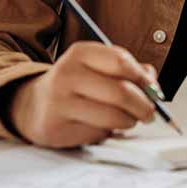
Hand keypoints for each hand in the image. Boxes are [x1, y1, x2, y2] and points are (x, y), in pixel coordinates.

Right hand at [6, 41, 158, 147]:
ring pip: (112, 117)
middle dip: (143, 106)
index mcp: (80, 53)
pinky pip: (97, 134)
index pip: (121, 61)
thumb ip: (128, 70)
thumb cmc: (74, 84)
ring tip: (129, 120)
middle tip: (149, 112)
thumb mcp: (97, 66)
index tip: (153, 88)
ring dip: (129, 122)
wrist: (33, 104)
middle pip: (120, 92)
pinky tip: (101, 126)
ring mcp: (60, 103)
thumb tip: (153, 84)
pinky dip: (107, 133)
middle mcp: (67, 75)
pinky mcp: (57, 128)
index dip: (143, 78)